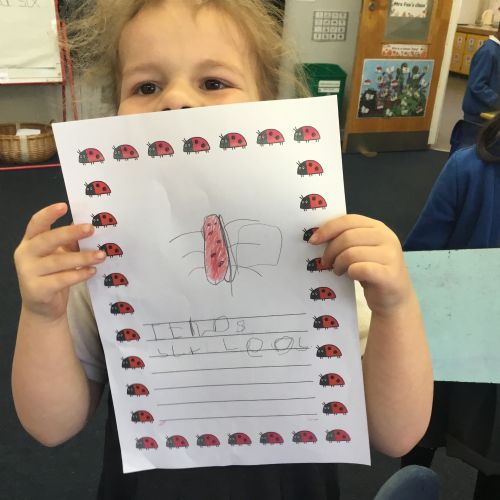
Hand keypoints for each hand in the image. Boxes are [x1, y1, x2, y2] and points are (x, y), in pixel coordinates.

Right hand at [14, 203, 105, 321]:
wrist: (42, 308)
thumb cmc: (52, 275)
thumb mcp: (59, 256)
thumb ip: (69, 242)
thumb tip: (88, 226)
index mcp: (30, 242)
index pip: (36, 224)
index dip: (48, 214)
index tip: (64, 206)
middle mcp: (25, 255)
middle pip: (47, 240)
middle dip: (70, 233)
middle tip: (91, 229)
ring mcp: (28, 273)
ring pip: (57, 261)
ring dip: (82, 257)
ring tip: (101, 255)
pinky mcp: (37, 290)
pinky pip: (61, 280)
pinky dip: (79, 274)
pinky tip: (92, 271)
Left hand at [309, 214, 413, 315]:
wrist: (395, 298)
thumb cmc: (373, 272)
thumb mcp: (362, 250)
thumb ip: (347, 239)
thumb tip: (318, 236)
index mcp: (378, 228)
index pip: (348, 220)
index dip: (328, 229)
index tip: (313, 240)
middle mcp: (387, 238)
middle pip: (347, 237)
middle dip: (331, 250)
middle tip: (326, 262)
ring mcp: (390, 256)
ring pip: (351, 253)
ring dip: (338, 264)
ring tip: (338, 271)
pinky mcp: (389, 275)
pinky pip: (359, 269)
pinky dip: (350, 273)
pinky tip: (350, 276)